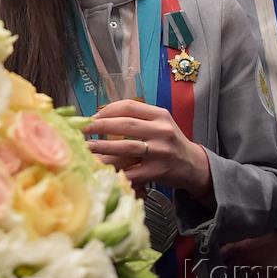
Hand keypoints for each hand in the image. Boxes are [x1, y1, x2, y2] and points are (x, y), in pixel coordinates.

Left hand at [84, 99, 211, 197]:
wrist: (193, 166)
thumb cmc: (170, 143)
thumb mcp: (160, 124)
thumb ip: (138, 119)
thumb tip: (101, 117)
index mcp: (160, 115)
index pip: (130, 106)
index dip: (108, 110)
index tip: (93, 116)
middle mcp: (162, 131)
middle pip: (125, 125)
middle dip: (100, 126)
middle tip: (83, 129)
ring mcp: (161, 152)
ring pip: (126, 148)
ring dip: (103, 148)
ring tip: (87, 148)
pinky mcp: (159, 172)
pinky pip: (132, 172)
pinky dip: (115, 171)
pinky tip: (102, 170)